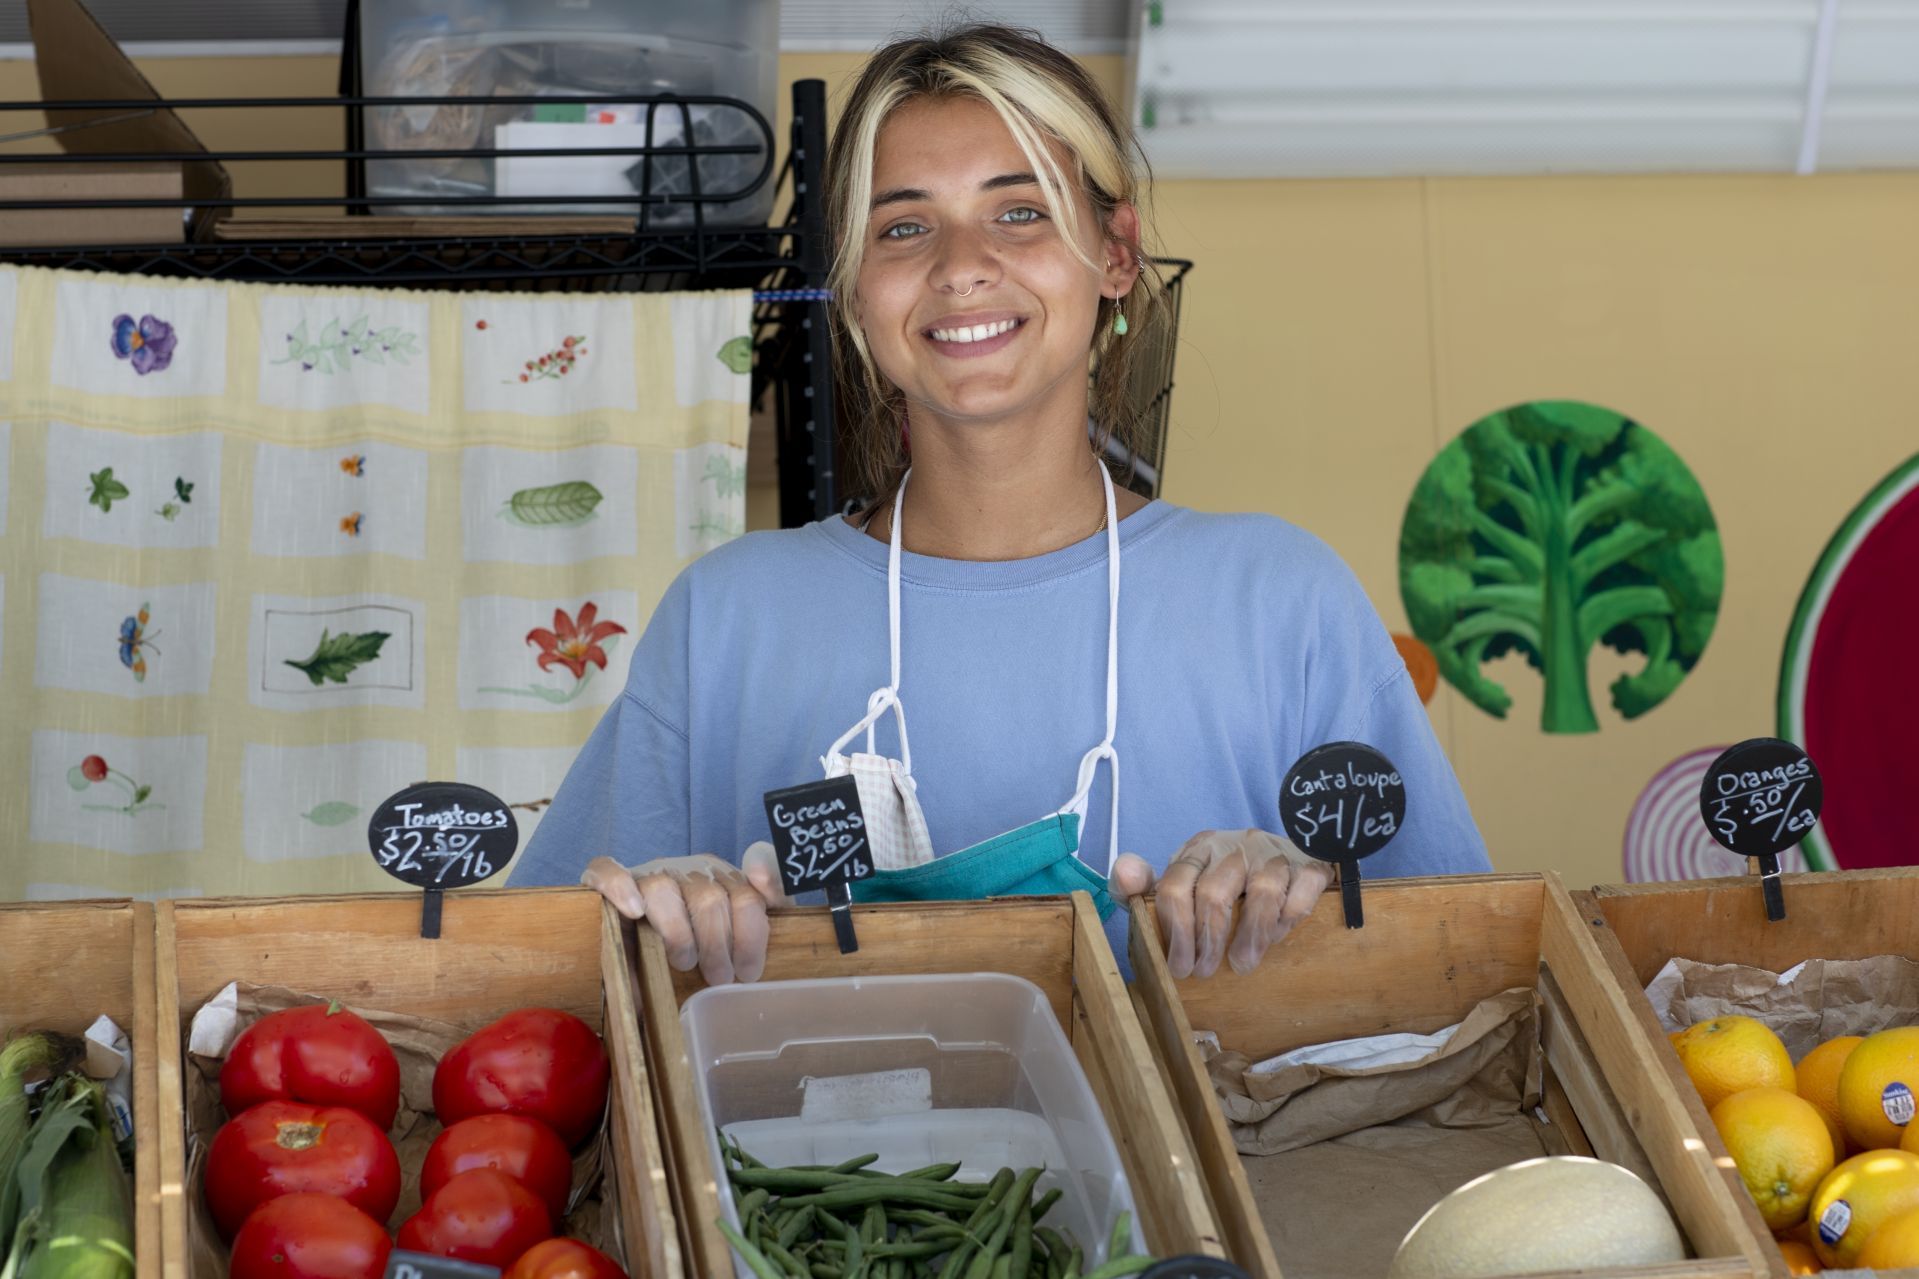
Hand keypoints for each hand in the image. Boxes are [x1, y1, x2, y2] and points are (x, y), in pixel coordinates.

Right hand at [582, 846, 786, 984]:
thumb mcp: (736, 937)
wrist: (642, 924)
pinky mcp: (610, 880)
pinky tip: (634, 911)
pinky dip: (618, 886)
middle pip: (710, 898)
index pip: (749, 892)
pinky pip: (608, 870)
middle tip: (719, 978)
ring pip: (663, 889)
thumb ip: (758, 924)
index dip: (753, 933)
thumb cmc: (698, 940)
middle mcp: (690, 870)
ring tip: (683, 962)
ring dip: (677, 934)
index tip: (750, 970)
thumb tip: (758, 914)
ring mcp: (651, 872)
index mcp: (724, 878)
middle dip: (717, 946)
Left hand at [1112, 829, 1330, 978]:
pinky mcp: (1308, 863)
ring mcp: (1273, 852)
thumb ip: (1144, 884)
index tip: (1179, 967)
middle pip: (1214, 893)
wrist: (1284, 855)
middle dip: (1207, 940)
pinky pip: (1301, 889)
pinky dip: (1288, 917)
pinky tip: (1277, 935)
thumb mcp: (1181, 881)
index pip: (1175, 885)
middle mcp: (1235, 844)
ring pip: (1261, 891)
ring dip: (1250, 935)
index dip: (1175, 931)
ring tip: (1241, 964)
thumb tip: (1124, 871)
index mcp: (1199, 849)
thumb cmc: (1223, 879)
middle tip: (1205, 971)